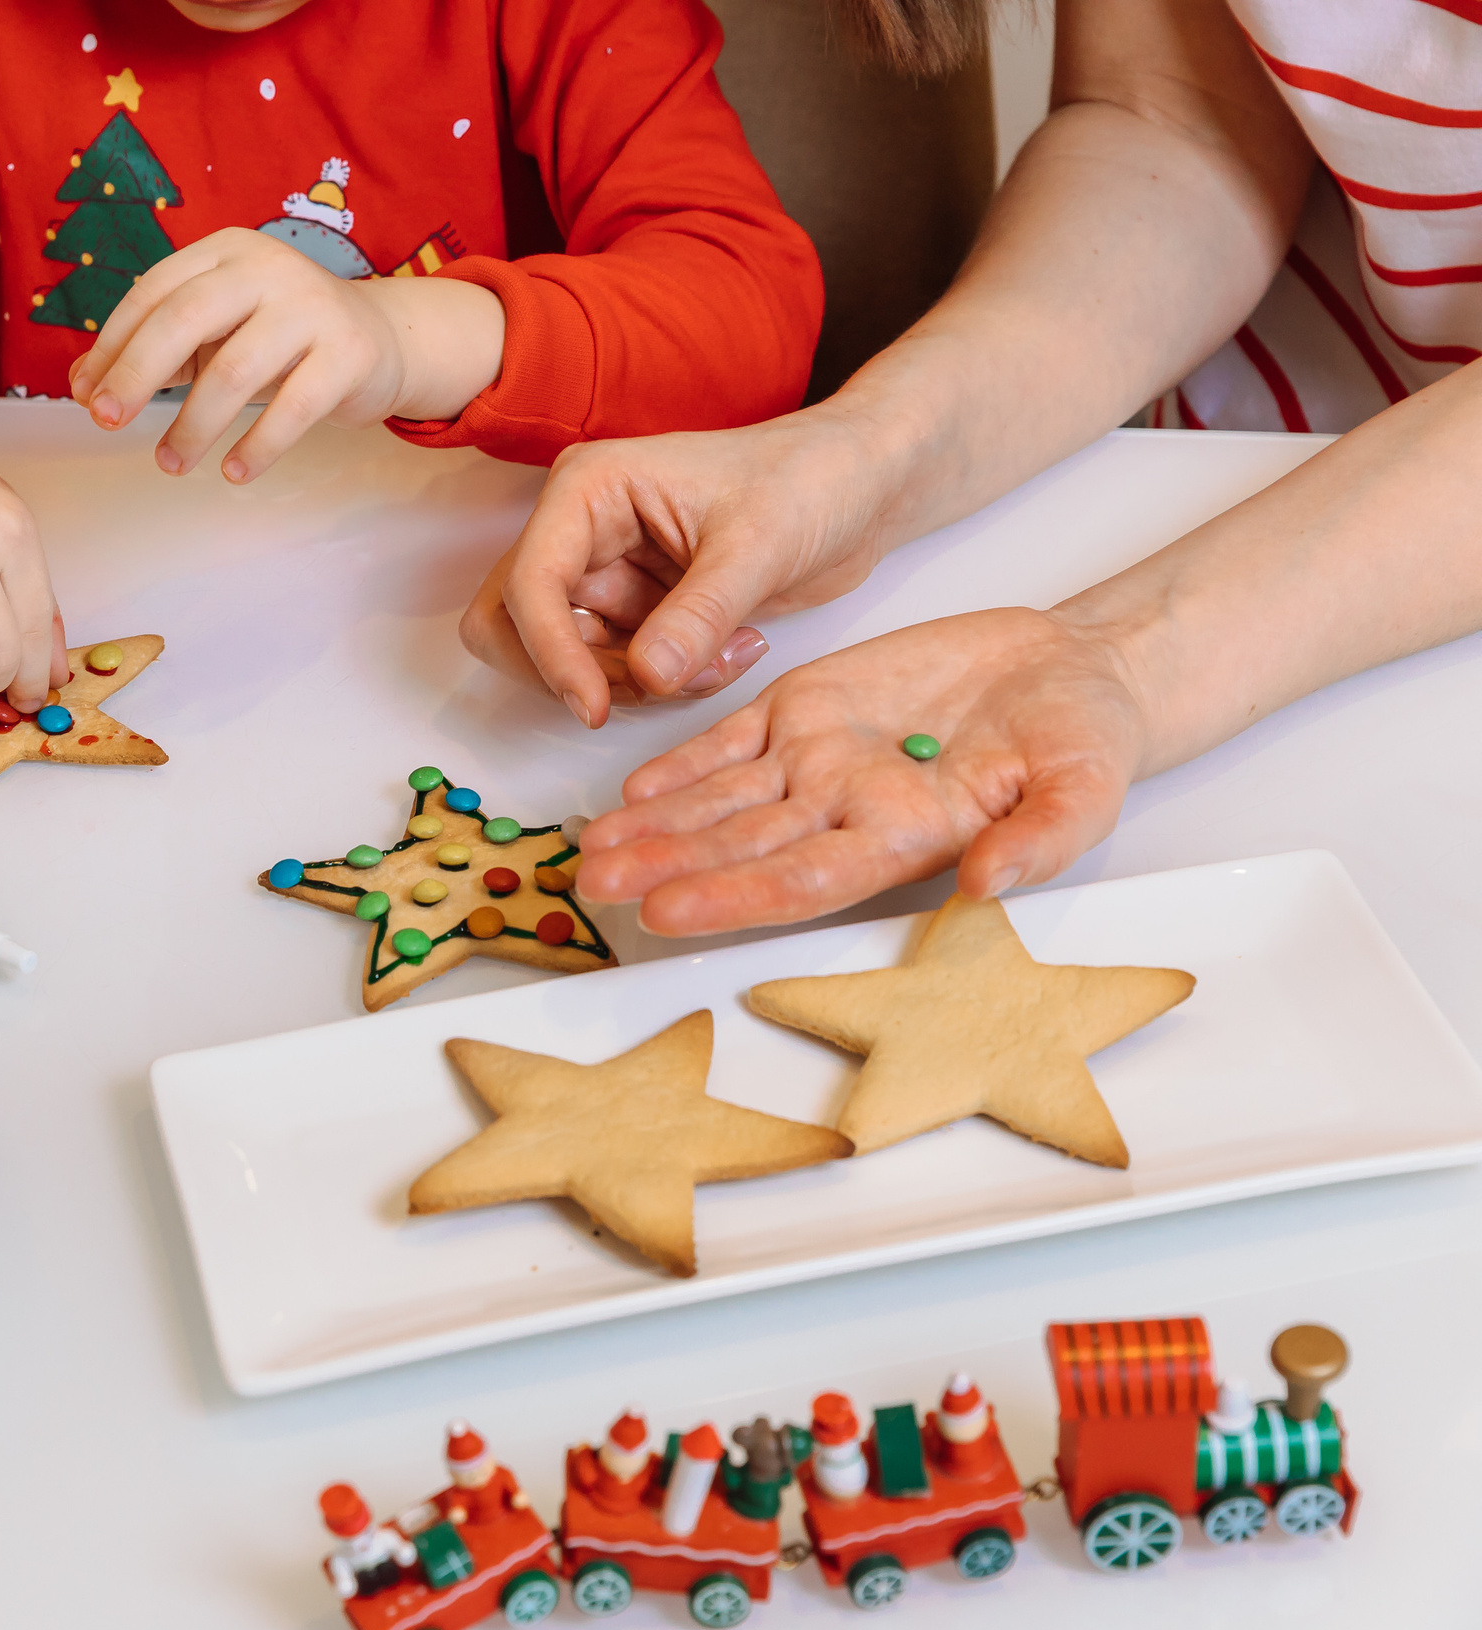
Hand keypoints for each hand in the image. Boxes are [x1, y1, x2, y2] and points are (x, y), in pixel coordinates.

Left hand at [70, 227, 502, 484]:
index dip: (113, 345)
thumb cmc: (278, 338)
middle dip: (136, 374)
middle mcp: (267, 268)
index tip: (85, 394)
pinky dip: (259, 445)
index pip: (154, 292)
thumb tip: (84, 387)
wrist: (378, 341)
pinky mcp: (348, 354)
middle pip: (185, 318)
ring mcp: (312, 308)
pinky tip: (235, 471)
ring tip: (170, 463)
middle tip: (106, 421)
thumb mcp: (215, 332)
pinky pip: (293, 408)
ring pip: (235, 369)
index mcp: (225, 253)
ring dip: (193, 424)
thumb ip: (154, 353)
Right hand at [460, 412, 909, 724]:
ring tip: (720, 659)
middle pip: (517, 625)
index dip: (549, 651)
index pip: (529, 580)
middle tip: (659, 681)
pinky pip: (615, 670)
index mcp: (591, 488)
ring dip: (633, 682)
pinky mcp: (633, 610)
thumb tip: (645, 677)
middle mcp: (581, 529)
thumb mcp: (760, 544)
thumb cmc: (812, 480)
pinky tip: (729, 653)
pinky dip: (663, 683)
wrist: (861, 488)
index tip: (591, 706)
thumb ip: (700, 613)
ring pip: (567, 659)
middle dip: (579, 670)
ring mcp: (604, 573)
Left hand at [576, 607, 1145, 935]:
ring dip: (654, 826)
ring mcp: (818, 762)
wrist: (1073, 671)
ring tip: (590, 848)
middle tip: (593, 885)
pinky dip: (681, 763)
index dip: (736, 895)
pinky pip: (730, 743)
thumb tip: (988, 888)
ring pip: (720, 800)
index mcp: (904, 838)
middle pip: (740, 847)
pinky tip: (631, 787)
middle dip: (666, 867)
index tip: (670, 910)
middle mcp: (845, 810)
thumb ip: (1041, 839)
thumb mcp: (1086, 786)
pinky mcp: (805, 710)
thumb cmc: (1086, 740)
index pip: (805, 878)